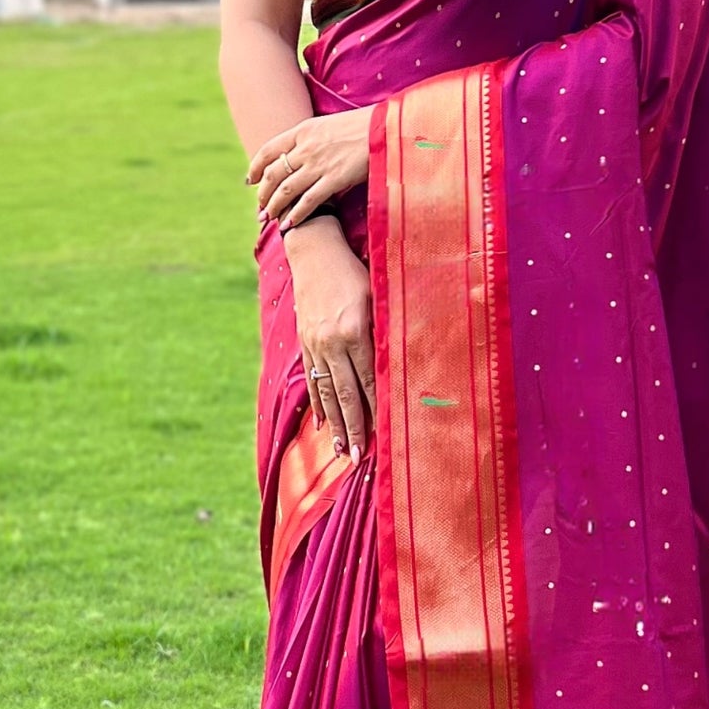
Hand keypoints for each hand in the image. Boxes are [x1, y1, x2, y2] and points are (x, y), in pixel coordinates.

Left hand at [247, 108, 373, 229]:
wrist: (385, 127)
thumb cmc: (363, 126)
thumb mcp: (329, 126)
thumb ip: (312, 140)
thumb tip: (302, 156)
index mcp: (304, 130)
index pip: (269, 150)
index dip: (256, 167)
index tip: (251, 181)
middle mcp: (307, 147)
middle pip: (274, 174)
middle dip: (263, 193)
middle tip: (260, 208)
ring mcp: (320, 164)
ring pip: (286, 190)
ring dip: (274, 207)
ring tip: (269, 219)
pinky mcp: (335, 179)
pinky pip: (309, 201)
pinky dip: (297, 214)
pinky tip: (290, 224)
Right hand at [284, 220, 376, 462]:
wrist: (314, 250)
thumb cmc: (355, 270)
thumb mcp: (378, 294)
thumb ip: (388, 327)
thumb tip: (402, 360)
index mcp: (355, 330)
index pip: (369, 380)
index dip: (375, 410)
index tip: (382, 436)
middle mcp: (332, 342)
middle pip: (346, 394)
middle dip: (354, 428)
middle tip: (359, 458)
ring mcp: (315, 344)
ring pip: (327, 391)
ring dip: (336, 423)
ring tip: (341, 450)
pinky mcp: (306, 341)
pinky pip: (312, 379)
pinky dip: (318, 403)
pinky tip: (322, 423)